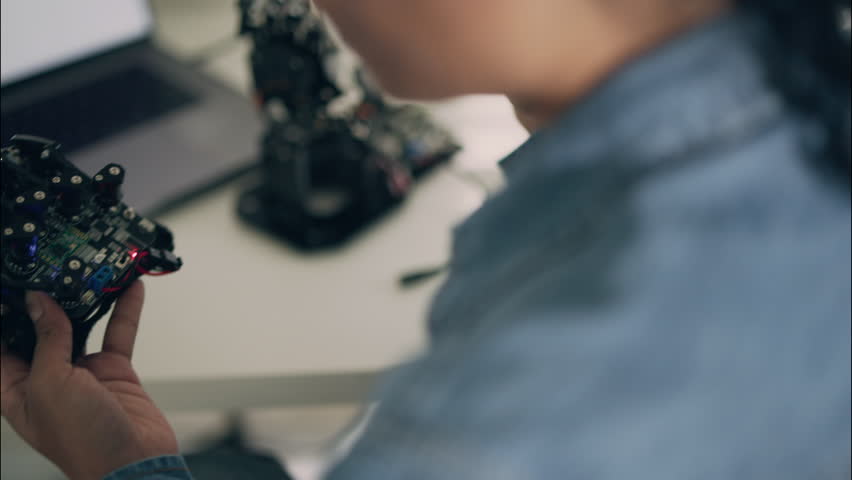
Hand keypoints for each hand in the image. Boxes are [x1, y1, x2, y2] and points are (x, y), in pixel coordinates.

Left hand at [1, 281, 178, 479]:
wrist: (135, 461)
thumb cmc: (82, 441)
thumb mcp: (51, 384)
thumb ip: (47, 340)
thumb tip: (39, 303)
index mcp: (14, 388)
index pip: (0, 343)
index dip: (3, 314)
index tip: (9, 281)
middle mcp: (45, 378)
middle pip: (40, 329)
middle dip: (44, 299)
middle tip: (49, 266)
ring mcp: (81, 373)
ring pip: (79, 326)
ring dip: (86, 300)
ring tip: (88, 270)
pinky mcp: (114, 371)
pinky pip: (117, 333)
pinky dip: (124, 310)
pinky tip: (128, 289)